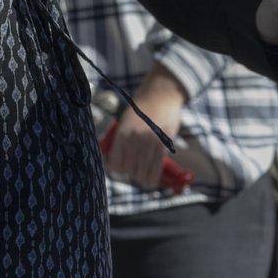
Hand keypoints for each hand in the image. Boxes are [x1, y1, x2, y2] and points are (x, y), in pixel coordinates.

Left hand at [100, 66, 185, 191]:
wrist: (160, 97)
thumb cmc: (140, 110)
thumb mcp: (125, 121)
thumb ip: (120, 139)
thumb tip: (112, 159)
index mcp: (122, 132)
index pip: (115, 161)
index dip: (115, 169)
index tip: (117, 170)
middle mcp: (135, 138)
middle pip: (129, 168)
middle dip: (129, 174)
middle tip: (131, 173)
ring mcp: (150, 142)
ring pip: (143, 170)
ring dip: (141, 179)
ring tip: (142, 180)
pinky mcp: (164, 144)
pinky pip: (157, 167)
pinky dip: (153, 177)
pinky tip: (151, 181)